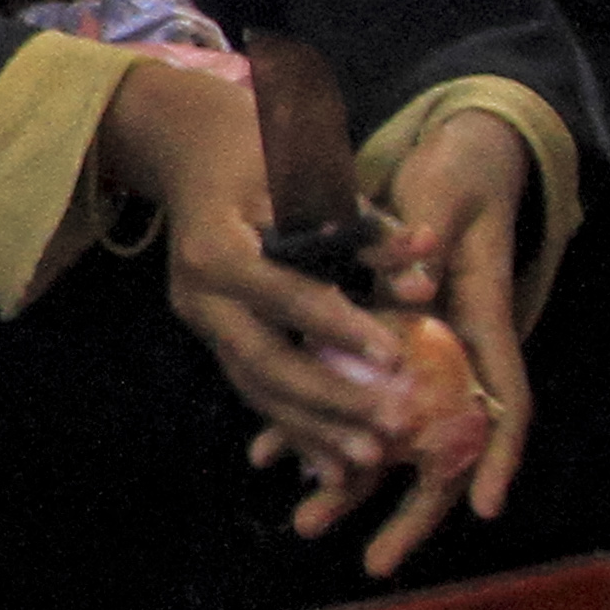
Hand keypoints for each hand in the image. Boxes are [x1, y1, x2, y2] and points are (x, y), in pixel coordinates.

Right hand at [91, 59, 408, 488]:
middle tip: (392, 427)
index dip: (339, 326)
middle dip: (330, 400)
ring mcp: (199, 320)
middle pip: (263, 360)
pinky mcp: (212, 335)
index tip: (397, 357)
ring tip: (368, 463)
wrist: (185, 146)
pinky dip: (294, 427)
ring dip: (313, 429)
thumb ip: (364, 224)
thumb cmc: (254, 148)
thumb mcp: (305, 171)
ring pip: (255, 387)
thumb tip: (424, 264)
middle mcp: (197, 292)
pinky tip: (332, 462)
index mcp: (215, 246)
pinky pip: (253, 389)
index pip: (282, 294)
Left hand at [340, 109, 534, 578]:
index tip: (487, 507)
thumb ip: (417, 249)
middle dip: (410, 506)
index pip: (506, 405)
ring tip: (306, 521)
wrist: (458, 161)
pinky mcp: (388, 349)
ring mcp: (423, 359)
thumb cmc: (455, 185)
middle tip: (375, 561)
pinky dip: (314, 423)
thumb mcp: (439, 206)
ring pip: (387, 432)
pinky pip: (352, 399)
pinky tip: (270, 456)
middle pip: (441, 447)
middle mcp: (457, 357)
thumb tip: (412, 286)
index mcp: (484, 329)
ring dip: (346, 474)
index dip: (498, 456)